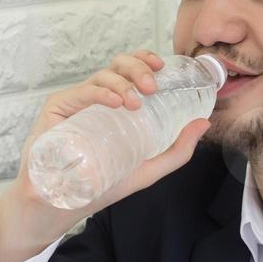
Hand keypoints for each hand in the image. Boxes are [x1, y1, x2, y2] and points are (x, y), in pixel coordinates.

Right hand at [3, 50, 212, 235]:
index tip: (162, 67)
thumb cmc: (104, 183)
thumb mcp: (149, 168)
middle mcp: (98, 98)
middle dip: (138, 68)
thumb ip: (177, 150)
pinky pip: (82, 92)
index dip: (145, 60)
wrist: (65, 201)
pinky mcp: (58, 108)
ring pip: (102, 74)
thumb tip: (204, 123)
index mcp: (118, 104)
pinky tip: (115, 102)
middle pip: (119, 65)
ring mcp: (77, 102)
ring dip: (123, 82)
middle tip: (152, 87)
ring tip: (135, 102)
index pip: (131, 70)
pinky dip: (101, 93)